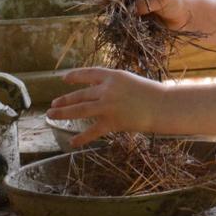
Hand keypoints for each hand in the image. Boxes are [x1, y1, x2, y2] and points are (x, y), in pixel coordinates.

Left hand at [46, 67, 165, 146]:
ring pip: (79, 110)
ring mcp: (108, 106)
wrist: (163, 106)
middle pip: (80, 94)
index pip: (88, 73)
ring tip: (51, 115)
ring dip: (63, 113)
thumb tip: (98, 92)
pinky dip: (82, 138)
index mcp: (112, 75)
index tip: (64, 79)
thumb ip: (113, 85)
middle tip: (53, 104)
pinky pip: (93, 131)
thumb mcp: (130, 81)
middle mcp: (107, 89)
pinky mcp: (112, 122)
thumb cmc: (152, 93)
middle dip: (65, 100)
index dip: (75, 76)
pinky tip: (72, 142)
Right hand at [110, 0, 196, 30]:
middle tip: (111, 13)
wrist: (190, 17)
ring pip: (122, 11)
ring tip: (116, 23)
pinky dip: (124, 26)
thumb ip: (147, 2)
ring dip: (117, 17)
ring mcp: (138, 9)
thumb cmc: (178, 1)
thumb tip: (131, 10)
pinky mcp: (141, 22)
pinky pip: (129, 23)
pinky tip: (123, 30)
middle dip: (112, 5)